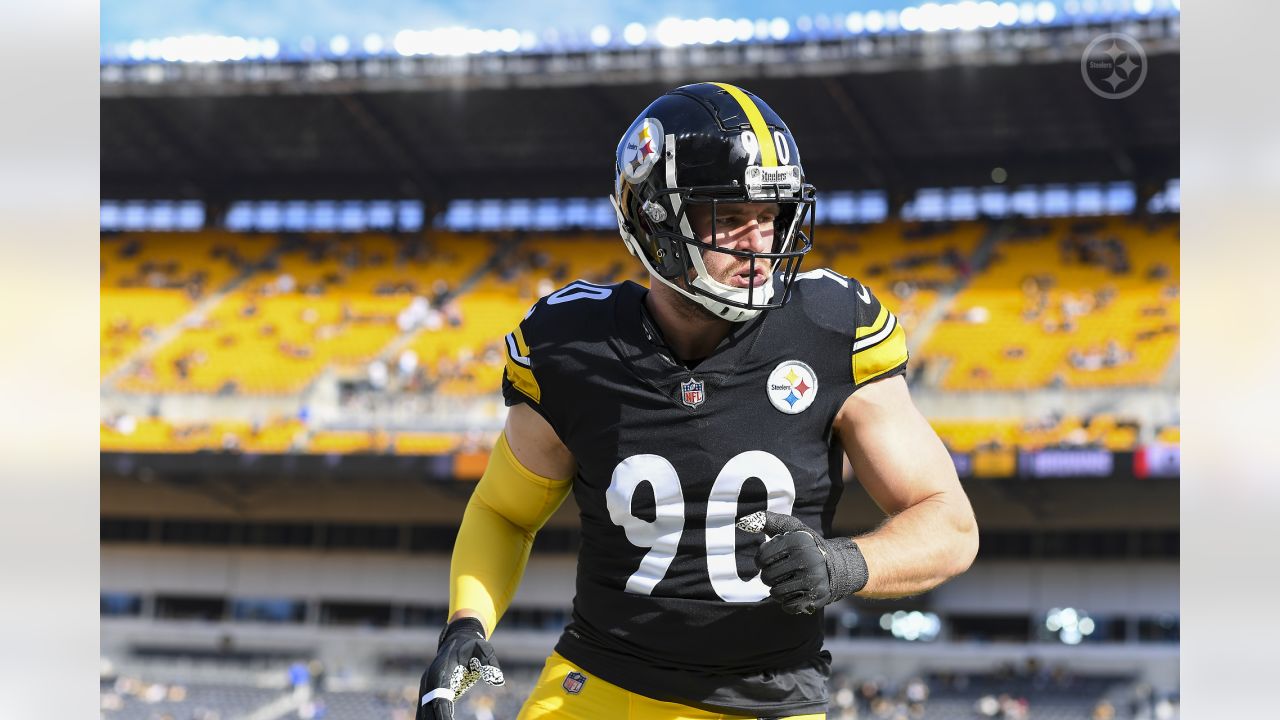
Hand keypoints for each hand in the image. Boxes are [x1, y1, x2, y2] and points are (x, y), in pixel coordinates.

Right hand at [417, 617, 504, 719]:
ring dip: (430, 718)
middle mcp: (430, 679)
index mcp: (442, 670)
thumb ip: (490, 664)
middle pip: (429, 706)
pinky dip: (431, 717)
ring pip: (424, 709)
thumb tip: (499, 680)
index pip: (440, 698)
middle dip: (435, 719)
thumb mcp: (484, 650)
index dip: (443, 714)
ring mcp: (427, 685)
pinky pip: (427, 707)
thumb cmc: (473, 645)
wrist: (458, 637)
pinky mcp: (429, 690)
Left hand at [737, 511, 868, 614]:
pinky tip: (796, 592)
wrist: (838, 565)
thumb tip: (743, 521)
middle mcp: (806, 560)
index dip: (761, 561)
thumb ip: (768, 522)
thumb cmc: (806, 546)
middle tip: (780, 572)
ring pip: (776, 593)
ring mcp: (813, 580)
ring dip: (777, 590)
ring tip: (788, 582)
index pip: (761, 558)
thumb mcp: (791, 529)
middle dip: (769, 576)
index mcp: (797, 542)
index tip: (770, 560)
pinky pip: (788, 606)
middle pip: (767, 578)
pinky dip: (787, 602)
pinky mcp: (816, 597)